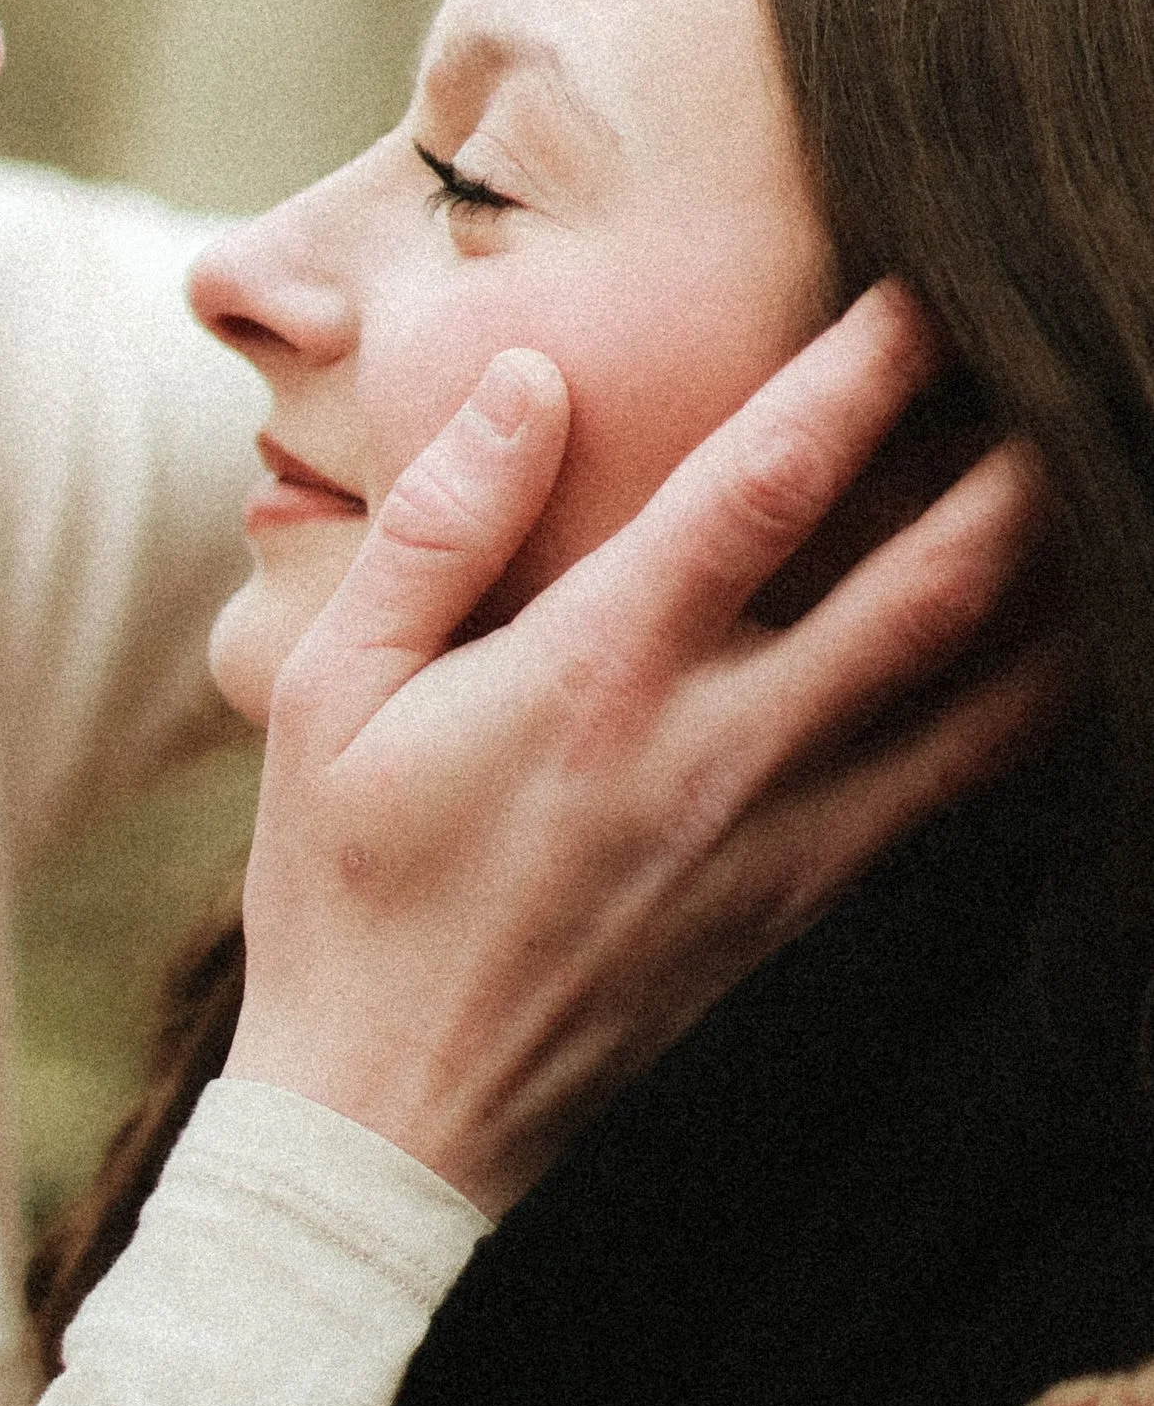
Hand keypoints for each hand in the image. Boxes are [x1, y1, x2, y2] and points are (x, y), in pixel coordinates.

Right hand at [224, 288, 1057, 1215]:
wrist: (392, 1119)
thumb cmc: (342, 885)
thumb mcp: (328, 690)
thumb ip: (437, 525)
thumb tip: (536, 382)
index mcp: (594, 673)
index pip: (765, 486)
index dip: (864, 372)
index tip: (926, 286)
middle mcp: (716, 748)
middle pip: (930, 585)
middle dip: (1018, 462)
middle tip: (1072, 363)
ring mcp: (780, 837)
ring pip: (984, 698)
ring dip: (1059, 584)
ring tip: (1105, 487)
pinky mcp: (807, 904)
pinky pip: (958, 792)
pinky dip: (1031, 711)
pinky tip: (1067, 650)